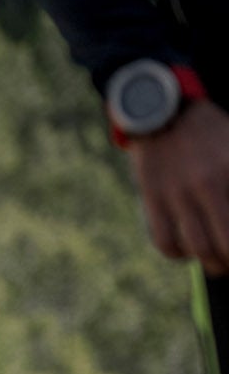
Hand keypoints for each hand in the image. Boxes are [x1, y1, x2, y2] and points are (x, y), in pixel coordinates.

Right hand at [131, 100, 228, 274]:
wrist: (164, 111)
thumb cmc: (211, 130)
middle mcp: (205, 185)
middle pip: (223, 243)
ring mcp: (176, 194)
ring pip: (196, 248)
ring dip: (211, 263)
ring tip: (217, 263)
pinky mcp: (152, 199)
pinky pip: (164, 241)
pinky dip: (178, 253)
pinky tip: (187, 250)